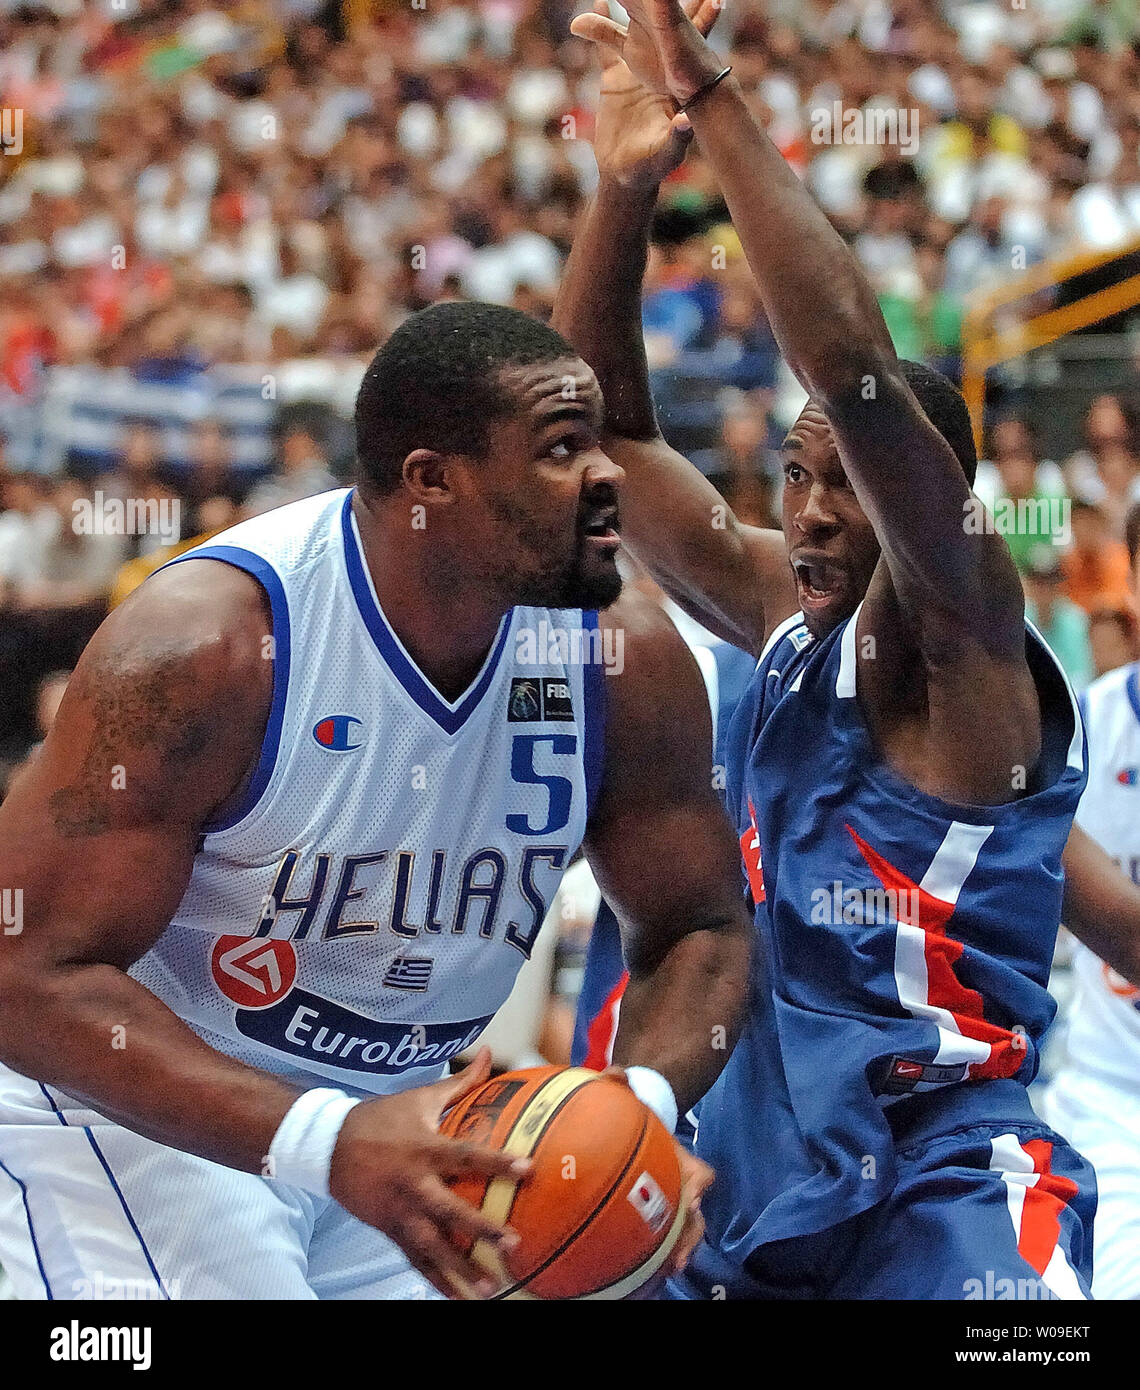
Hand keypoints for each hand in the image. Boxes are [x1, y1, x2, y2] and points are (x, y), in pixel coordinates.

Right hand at [328, 1047, 530, 1298]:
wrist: (327, 1146)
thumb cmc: (381, 1118)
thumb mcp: (419, 1097)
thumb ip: (460, 1082)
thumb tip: (489, 1053)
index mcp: (425, 1148)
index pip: (466, 1156)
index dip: (496, 1161)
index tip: (527, 1169)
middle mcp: (414, 1184)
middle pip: (450, 1210)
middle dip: (480, 1229)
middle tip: (512, 1244)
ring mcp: (400, 1211)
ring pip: (432, 1246)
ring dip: (460, 1270)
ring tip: (490, 1290)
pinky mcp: (389, 1229)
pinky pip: (415, 1259)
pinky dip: (435, 1279)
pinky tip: (458, 1297)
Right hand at [582, 0, 722, 189]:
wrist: (623, 176)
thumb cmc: (649, 169)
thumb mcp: (664, 156)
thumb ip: (676, 139)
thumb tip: (686, 121)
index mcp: (676, 85)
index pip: (692, 47)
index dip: (702, 23)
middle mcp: (658, 73)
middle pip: (666, 30)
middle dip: (669, 4)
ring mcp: (635, 73)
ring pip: (633, 31)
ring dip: (631, 7)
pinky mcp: (614, 80)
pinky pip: (606, 47)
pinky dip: (600, 25)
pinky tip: (598, 1)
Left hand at [600, 1065, 712, 1283]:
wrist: (633, 1128)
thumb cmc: (632, 1114)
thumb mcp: (625, 1095)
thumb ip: (618, 1082)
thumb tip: (614, 1073)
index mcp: (681, 1161)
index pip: (701, 1175)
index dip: (699, 1187)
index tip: (692, 1201)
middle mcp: (682, 1187)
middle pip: (695, 1217)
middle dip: (689, 1237)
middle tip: (678, 1259)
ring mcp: (672, 1206)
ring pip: (682, 1234)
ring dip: (677, 1253)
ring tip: (666, 1272)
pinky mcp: (655, 1219)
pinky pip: (660, 1240)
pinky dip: (655, 1256)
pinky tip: (636, 1272)